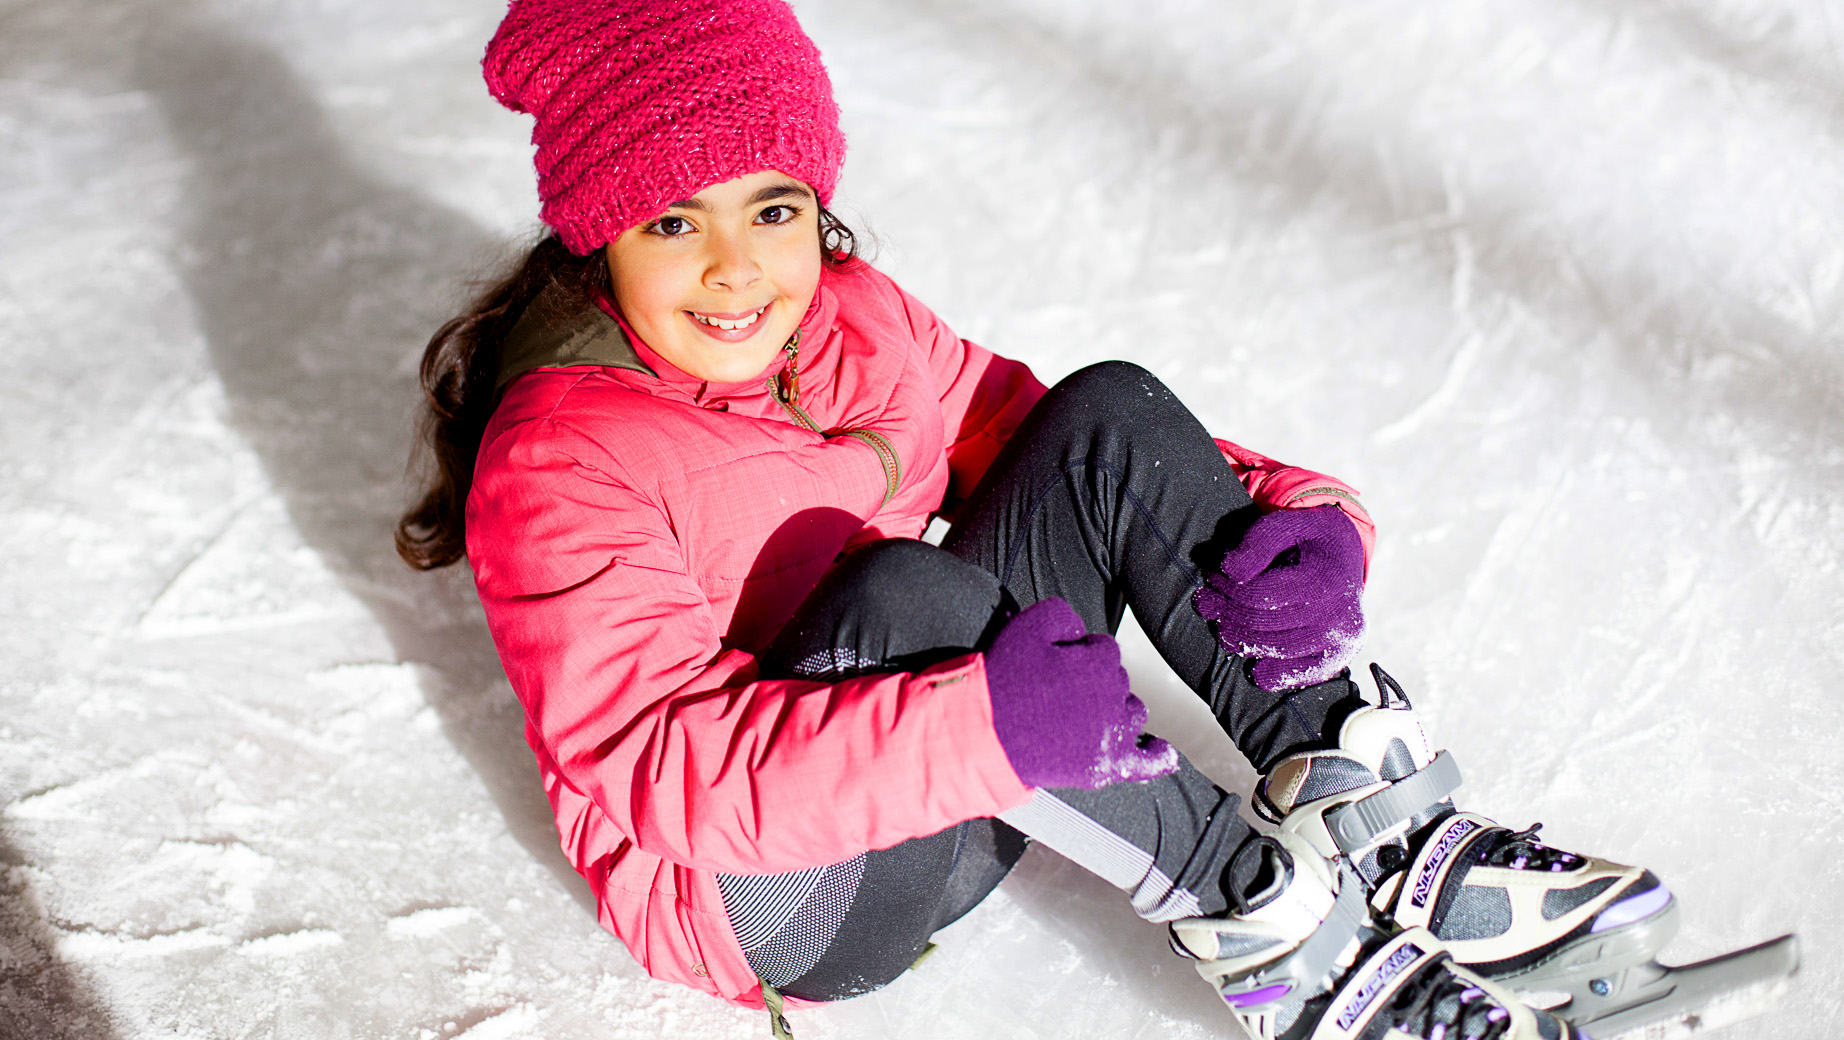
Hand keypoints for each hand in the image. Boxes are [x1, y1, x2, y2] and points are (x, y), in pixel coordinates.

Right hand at [982, 598, 1178, 789]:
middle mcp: (1114, 697)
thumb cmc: (1003, 681)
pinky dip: (1156, 758)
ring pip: (1132, 713)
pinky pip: (1145, 763)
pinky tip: (1163, 752)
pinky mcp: (1104, 765)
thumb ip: (1062, 615)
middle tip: (1057, 692)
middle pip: (1117, 681)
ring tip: (1082, 715)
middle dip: (1094, 682)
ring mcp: (1112, 734)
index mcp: (1099, 662)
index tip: (1056, 666)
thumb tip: (1080, 628)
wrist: (985, 733)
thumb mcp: (1027, 626)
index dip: (1079, 656)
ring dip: (1116, 710)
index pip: (1104, 650)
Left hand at [1194, 505, 1364, 690]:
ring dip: (1241, 640)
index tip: (1213, 576)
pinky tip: (1255, 667)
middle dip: (1226, 613)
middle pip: (1263, 625)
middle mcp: (1338, 612)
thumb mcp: (1285, 523)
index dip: (1226, 588)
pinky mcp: (1340, 654)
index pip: (1257, 595)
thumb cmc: (1309, 536)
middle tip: (1210, 600)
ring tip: (1223, 624)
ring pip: (1277, 650)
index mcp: (1324, 578)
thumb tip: (1229, 571)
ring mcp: (1342, 638)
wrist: (1346, 550)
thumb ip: (1256, 543)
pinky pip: (1303, 673)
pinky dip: (1276, 674)